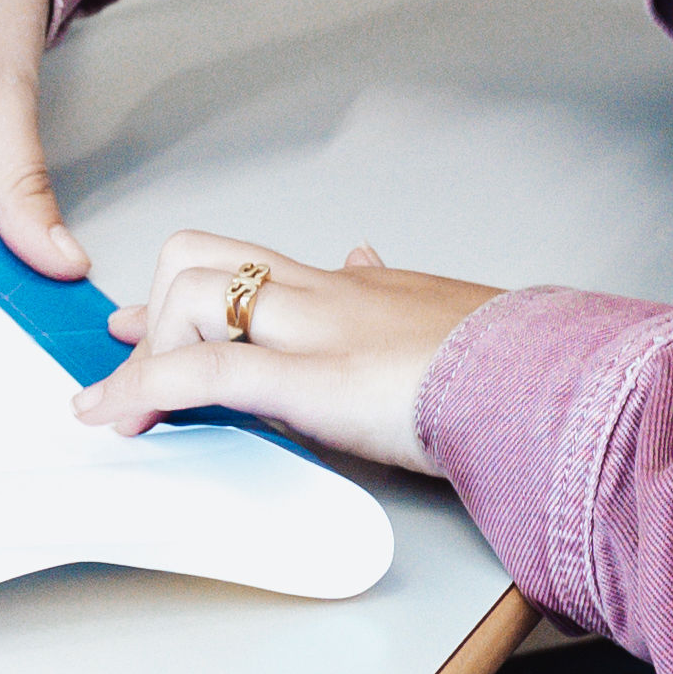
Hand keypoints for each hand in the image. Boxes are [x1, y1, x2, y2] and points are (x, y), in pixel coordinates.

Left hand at [73, 233, 497, 471]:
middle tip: (136, 371)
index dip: (181, 293)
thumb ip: (395, 290)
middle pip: (198, 256)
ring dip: (146, 355)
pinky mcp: (310, 378)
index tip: (140, 322)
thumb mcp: (443, 313)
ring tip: (129, 412)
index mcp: (353, 286)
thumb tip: (368, 254)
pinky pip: (205, 370)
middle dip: (154, 311)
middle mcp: (323, 293)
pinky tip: (122, 418)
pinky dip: (148, 391)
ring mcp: (314, 329)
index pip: (246, 264)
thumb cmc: (510, 366)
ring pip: (192, 295)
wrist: (550, 383)